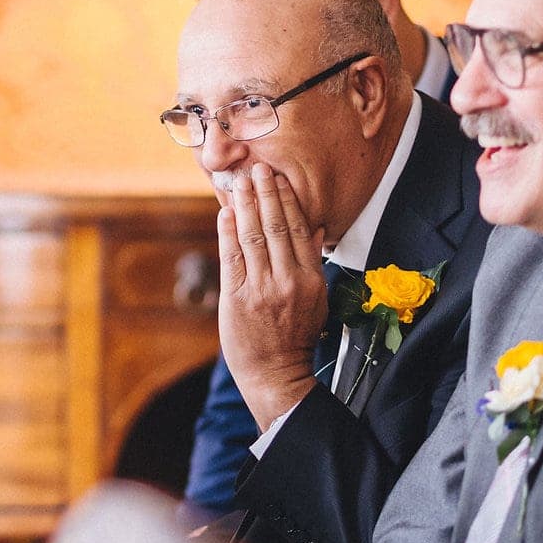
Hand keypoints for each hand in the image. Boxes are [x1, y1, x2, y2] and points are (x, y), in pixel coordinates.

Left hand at [217, 164, 329, 429]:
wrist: (275, 374)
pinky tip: (225, 212)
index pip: (300, 230)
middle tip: (259, 168)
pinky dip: (228, 232)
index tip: (281, 180)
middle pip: (277, 227)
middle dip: (267, 194)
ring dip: (246, 205)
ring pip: (253, 237)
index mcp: (311, 279)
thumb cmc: (296, 337)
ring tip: (240, 182)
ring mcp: (260, 289)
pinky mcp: (236, 298)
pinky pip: (231, 257)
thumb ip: (314, 264)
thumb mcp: (317, 301)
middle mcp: (287, 281)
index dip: (289, 201)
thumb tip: (316, 229)